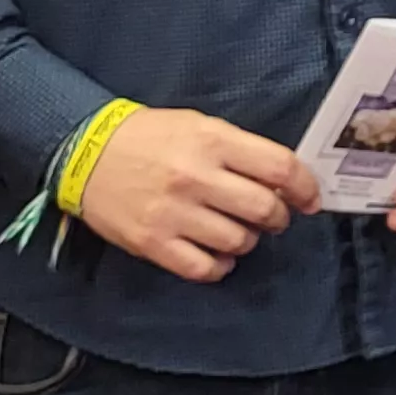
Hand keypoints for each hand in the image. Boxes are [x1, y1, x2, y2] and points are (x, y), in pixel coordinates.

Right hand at [73, 107, 318, 283]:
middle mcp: (195, 177)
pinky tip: (217, 255)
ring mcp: (173, 213)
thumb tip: (282, 180)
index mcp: (213, 141)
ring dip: (248, 241)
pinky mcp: (152, 243)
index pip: (279, 167)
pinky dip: (219, 266)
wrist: (85, 153)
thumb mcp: (200, 126)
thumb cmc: (150, 137)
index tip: (310, 199)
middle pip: (263, 208)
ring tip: (238, 231)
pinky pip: (203, 268)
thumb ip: (240, 151)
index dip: (305, 187)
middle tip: (273, 218)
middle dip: (278, 218)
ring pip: (238, 241)